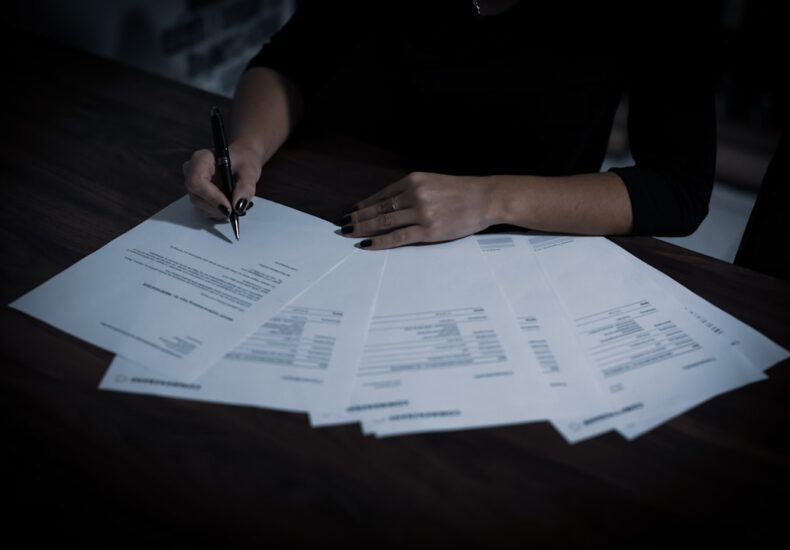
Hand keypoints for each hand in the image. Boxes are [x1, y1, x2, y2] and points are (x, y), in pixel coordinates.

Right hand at [183, 143, 262, 219]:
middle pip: (197, 197)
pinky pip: (203, 210)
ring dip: (218, 212)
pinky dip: (218, 213)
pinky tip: (230, 208)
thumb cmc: (244, 161)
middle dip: (217, 208)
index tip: (229, 208)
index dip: (212, 197)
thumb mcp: (249, 171)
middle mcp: (191, 172)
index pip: (197, 181)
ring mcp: (192, 185)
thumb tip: (238, 207)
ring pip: (200, 206)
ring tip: (235, 208)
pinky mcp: (197, 196)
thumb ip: (245, 187)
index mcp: (201, 159)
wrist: (241, 161)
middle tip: (236, 211)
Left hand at [340, 172, 497, 249]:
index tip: (350, 212)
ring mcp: (421, 213)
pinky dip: (380, 242)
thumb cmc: (461, 192)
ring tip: (349, 235)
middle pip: (378, 209)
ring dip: (363, 229)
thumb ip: (411, 191)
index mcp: (413, 180)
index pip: (381, 195)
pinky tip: (367, 244)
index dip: (363, 205)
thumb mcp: (432, 183)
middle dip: (357, 218)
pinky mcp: (428, 231)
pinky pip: (398, 237)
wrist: (486, 199)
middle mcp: (414, 194)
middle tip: (342, 226)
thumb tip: (386, 205)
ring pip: (384, 222)